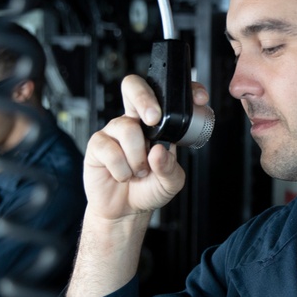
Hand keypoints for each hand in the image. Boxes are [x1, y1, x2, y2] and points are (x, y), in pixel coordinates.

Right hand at [83, 74, 209, 220]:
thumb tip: (159, 151)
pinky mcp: (98, 145)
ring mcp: (114, 131)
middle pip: (133, 87)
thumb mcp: (171, 181)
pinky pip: (110, 150)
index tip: (198, 99)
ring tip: (139, 171)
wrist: (125, 210)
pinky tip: (123, 174)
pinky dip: (121, 169)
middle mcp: (134, 121)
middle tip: (154, 120)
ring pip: (127, 128)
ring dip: (137, 157)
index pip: (166, 95)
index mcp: (157, 124)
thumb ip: (170, 167)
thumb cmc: (149, 189)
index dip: (182, 90)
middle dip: (145, 100)